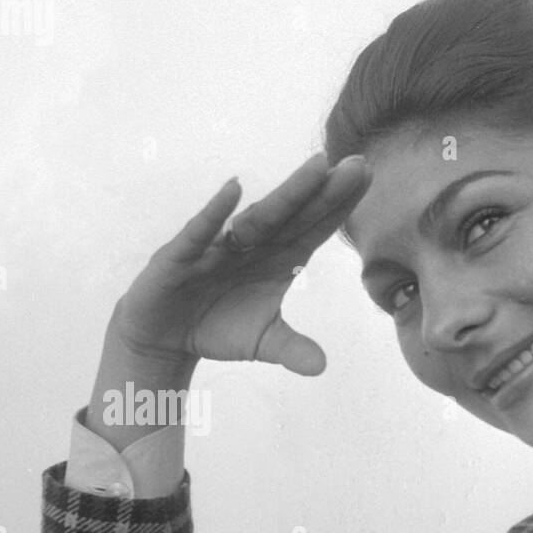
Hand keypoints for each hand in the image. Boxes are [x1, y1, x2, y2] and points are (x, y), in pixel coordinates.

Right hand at [107, 151, 371, 375]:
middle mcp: (252, 245)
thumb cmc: (219, 327)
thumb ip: (292, 349)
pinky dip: (215, 212)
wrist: (165, 336)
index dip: (338, 205)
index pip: (313, 228)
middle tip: (358, 165)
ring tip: (317, 168)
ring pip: (257, 218)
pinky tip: (234, 189)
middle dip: (324, 191)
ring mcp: (217, 246)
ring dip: (288, 194)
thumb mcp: (262, 344)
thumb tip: (321, 367)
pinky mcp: (180, 256)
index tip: (368, 176)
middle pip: (294, 216)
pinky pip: (200, 231)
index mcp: (277, 260)